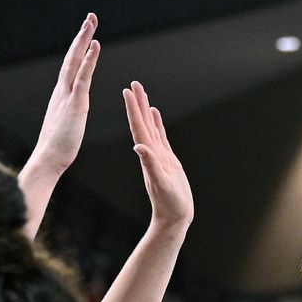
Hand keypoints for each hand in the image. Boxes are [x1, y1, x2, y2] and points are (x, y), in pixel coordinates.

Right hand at [25, 13, 99, 174]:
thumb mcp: (64, 125)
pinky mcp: (75, 104)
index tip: (86, 35)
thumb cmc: (57, 149)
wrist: (48, 160)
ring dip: (84, 40)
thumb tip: (68, 113)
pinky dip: (89, 59)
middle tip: (90, 18)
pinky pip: (83, 76)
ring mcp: (67, 95)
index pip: (71, 66)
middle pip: (72, 56)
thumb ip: (67, 114)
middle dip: (81, 36)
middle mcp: (62, 90)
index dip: (78, 49)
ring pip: (75, 61)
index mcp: (61, 95)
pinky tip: (95, 45)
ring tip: (91, 22)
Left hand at [123, 81, 192, 228]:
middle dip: (137, 103)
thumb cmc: (169, 204)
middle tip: (134, 83)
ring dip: (145, 110)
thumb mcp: (161, 184)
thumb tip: (139, 147)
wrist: (174, 218)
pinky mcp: (167, 160)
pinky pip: (160, 136)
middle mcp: (150, 153)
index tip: (127, 91)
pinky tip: (155, 113)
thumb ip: (150, 165)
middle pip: (142, 123)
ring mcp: (158, 156)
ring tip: (142, 92)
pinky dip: (157, 123)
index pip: (139, 128)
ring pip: (150, 127)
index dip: (133, 109)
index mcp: (148, 156)